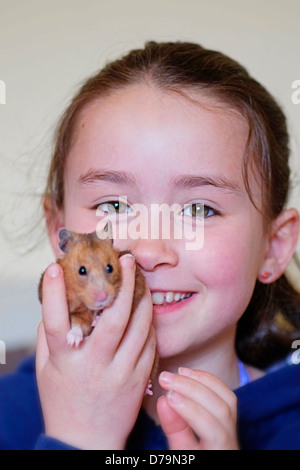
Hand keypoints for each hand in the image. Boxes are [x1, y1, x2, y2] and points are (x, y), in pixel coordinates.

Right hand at [36, 255, 155, 449]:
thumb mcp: (46, 369)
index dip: (55, 293)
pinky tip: (146, 309)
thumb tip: (56, 302)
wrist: (87, 441)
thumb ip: (50, 337)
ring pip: (139, 327)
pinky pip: (150, 343)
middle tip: (126, 259)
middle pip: (113, 319)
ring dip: (142, 299)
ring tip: (140, 280)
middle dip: (122, 284)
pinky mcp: (139, 379)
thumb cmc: (63, 400)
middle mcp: (93, 365)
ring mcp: (120, 373)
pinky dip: (150, 323)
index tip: (56, 267)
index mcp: (64, 362)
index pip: (55, 323)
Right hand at [157, 368, 238, 449]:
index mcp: (221, 453)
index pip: (214, 432)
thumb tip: (163, 400)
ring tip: (177, 373)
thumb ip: (174, 431)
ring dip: (201, 380)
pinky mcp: (231, 416)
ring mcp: (235, 427)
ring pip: (227, 398)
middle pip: (222, 409)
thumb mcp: (180, 454)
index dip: (192, 411)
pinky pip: (226, 394)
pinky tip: (190, 374)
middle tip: (165, 379)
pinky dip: (208, 380)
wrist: (210, 455)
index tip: (167, 397)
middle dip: (192, 389)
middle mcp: (233, 440)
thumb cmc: (191, 460)